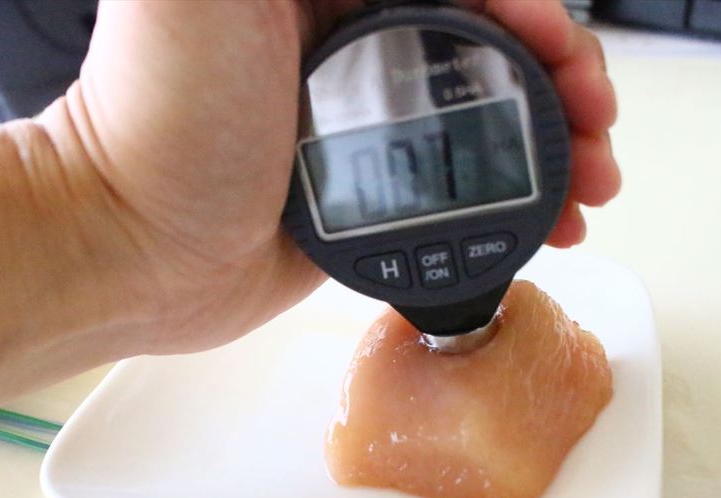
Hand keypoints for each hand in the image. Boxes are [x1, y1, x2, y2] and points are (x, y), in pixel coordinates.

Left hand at [42, 0, 618, 354]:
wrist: (128, 250)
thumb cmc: (157, 119)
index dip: (520, 4)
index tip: (554, 44)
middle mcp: (346, 41)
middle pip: (485, 41)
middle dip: (556, 71)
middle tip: (592, 121)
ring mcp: (359, 119)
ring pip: (484, 110)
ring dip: (551, 136)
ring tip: (589, 181)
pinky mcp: (364, 188)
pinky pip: (457, 178)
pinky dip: (510, 194)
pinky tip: (545, 216)